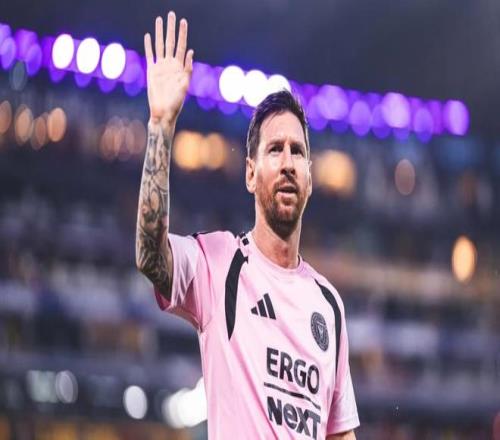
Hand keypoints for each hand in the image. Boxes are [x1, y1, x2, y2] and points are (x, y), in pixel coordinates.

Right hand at [144, 11, 193, 128]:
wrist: (163, 112)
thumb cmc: (176, 103)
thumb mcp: (185, 86)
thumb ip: (188, 70)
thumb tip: (191, 52)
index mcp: (180, 67)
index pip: (182, 46)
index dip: (183, 34)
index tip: (183, 21)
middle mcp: (171, 65)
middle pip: (171, 42)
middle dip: (171, 28)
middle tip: (171, 14)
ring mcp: (161, 67)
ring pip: (159, 45)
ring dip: (159, 33)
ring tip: (159, 20)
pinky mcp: (151, 71)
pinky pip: (150, 55)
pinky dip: (149, 45)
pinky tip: (148, 36)